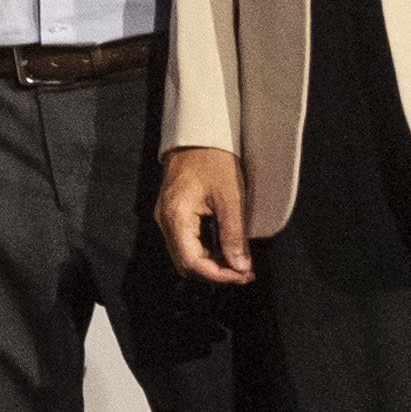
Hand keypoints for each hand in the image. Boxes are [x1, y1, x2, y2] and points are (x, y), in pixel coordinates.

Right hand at [154, 145, 255, 287]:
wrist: (198, 135)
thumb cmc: (213, 159)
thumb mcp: (231, 198)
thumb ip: (234, 235)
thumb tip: (240, 266)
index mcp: (176, 216)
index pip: (192, 261)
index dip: (218, 275)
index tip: (243, 275)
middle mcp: (166, 220)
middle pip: (186, 263)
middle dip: (215, 272)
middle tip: (244, 272)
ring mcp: (167, 217)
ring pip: (186, 255)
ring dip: (211, 263)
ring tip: (239, 262)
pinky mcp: (174, 213)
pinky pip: (186, 242)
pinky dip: (206, 251)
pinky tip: (225, 248)